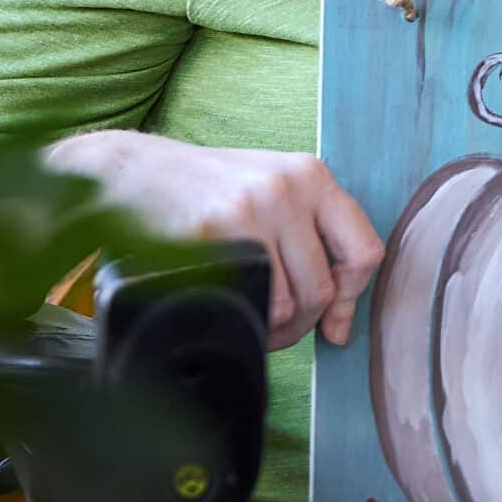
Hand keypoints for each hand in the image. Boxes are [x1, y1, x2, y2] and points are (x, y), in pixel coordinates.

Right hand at [51, 130, 383, 355]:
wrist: (135, 170)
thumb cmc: (207, 190)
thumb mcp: (272, 192)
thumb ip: (312, 241)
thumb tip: (339, 322)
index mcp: (312, 175)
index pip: (366, 249)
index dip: (352, 296)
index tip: (334, 321)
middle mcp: (288, 188)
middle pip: (324, 286)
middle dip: (307, 323)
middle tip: (282, 330)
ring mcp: (250, 209)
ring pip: (291, 302)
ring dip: (277, 329)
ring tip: (257, 323)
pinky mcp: (214, 232)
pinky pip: (250, 300)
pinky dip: (248, 321)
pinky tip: (235, 315)